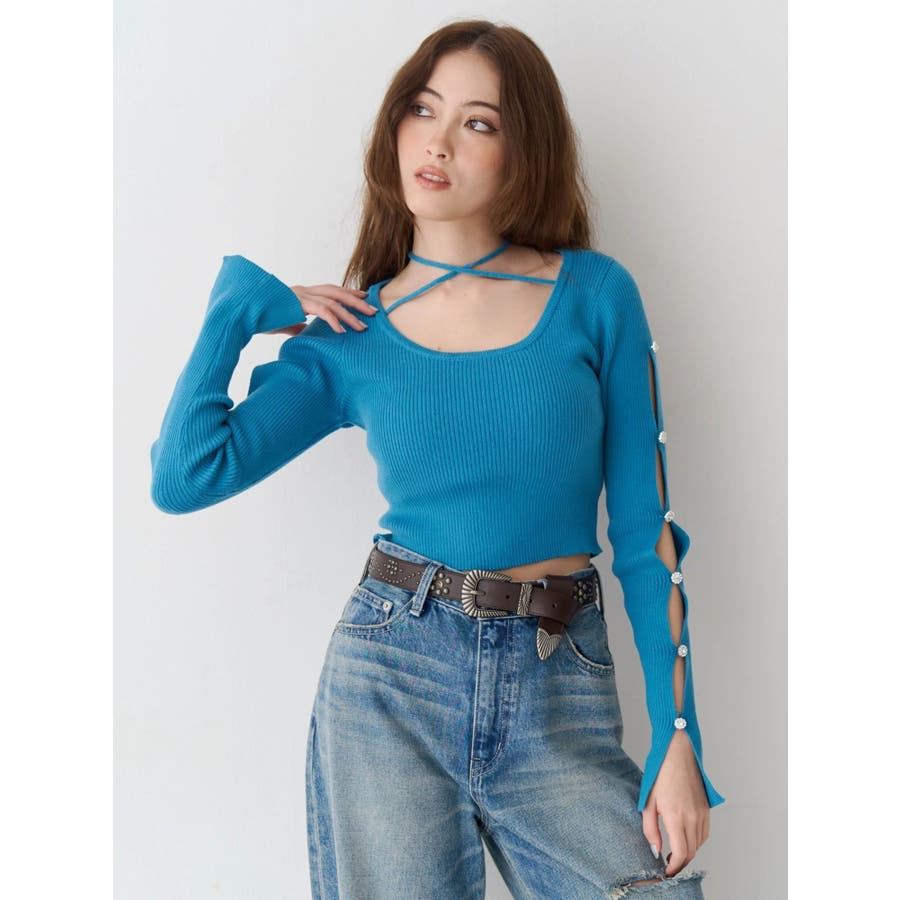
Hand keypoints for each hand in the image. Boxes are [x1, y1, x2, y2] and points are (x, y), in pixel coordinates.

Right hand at [264, 283, 376, 334]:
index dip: (348, 293)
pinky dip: (334, 320)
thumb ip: (295, 324)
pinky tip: (342, 331)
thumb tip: (304, 331)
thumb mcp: (282, 322)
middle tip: (373, 311)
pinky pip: (321, 311)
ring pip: (333, 302)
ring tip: (363, 327)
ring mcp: (301, 295)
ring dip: (350, 314)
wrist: (242, 311)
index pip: (330, 290)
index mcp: (301, 293)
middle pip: (337, 292)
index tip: (363, 297)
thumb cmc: (258, 317)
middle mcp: (303, 290)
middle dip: (357, 302)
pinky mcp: (297, 304)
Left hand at [642, 731, 709, 876]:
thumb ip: (650, 829)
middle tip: (668, 864)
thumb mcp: (648, 801)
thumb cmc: (660, 772)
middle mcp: (693, 817)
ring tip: (675, 852)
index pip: (681, 853)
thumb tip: (655, 850)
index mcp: (676, 816)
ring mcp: (702, 812)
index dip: (674, 867)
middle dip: (680, 863)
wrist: (678, 751)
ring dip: (689, 852)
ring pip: (700, 844)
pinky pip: (705, 832)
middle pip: (692, 852)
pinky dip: (697, 841)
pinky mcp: (707, 807)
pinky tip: (685, 837)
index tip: (666, 871)